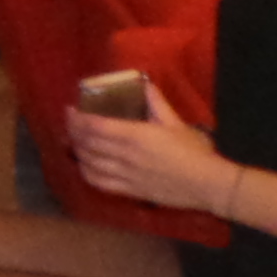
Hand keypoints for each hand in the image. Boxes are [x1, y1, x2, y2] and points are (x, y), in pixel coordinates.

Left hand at [66, 82, 231, 216]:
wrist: (207, 184)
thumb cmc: (194, 151)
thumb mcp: (176, 122)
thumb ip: (156, 103)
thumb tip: (145, 85)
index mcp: (135, 135)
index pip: (95, 126)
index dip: (77, 119)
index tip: (70, 109)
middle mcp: (124, 156)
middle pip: (88, 144)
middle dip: (74, 132)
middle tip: (70, 122)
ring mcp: (125, 176)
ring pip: (89, 163)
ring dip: (77, 151)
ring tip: (75, 141)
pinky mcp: (130, 191)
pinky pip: (99, 183)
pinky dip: (86, 173)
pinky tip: (84, 165)